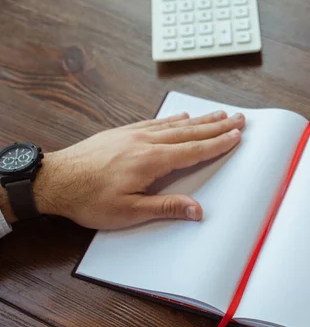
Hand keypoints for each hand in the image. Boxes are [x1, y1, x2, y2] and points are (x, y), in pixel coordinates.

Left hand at [22, 111, 243, 228]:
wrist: (55, 180)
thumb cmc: (88, 199)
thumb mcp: (129, 212)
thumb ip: (166, 208)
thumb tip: (197, 210)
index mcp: (151, 161)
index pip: (194, 150)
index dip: (218, 144)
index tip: (237, 136)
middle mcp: (146, 142)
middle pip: (190, 132)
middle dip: (218, 126)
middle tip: (238, 118)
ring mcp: (134, 134)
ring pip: (175, 124)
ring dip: (200, 120)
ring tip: (219, 114)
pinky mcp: (123, 132)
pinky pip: (155, 121)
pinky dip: (173, 118)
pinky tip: (182, 116)